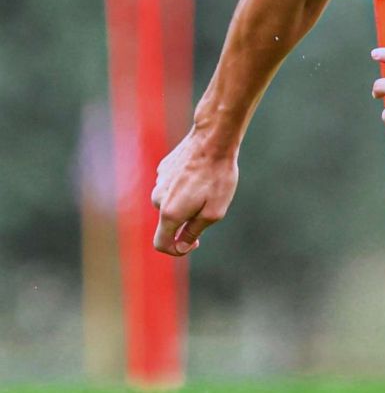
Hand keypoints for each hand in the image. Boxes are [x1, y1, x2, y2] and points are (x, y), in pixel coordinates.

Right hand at [150, 130, 238, 255]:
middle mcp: (158, 198)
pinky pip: (172, 187)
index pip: (161, 244)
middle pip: (169, 223)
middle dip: (186, 222)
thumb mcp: (214, 213)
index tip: (194, 242)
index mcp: (169, 213)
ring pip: (171, 204)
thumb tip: (180, 246)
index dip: (176, 250)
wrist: (212, 141)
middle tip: (209, 208)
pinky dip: (185, 188)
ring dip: (187, 203)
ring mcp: (158, 182)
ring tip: (207, 189)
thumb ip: (194, 232)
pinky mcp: (163, 170)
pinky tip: (200, 176)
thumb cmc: (217, 178)